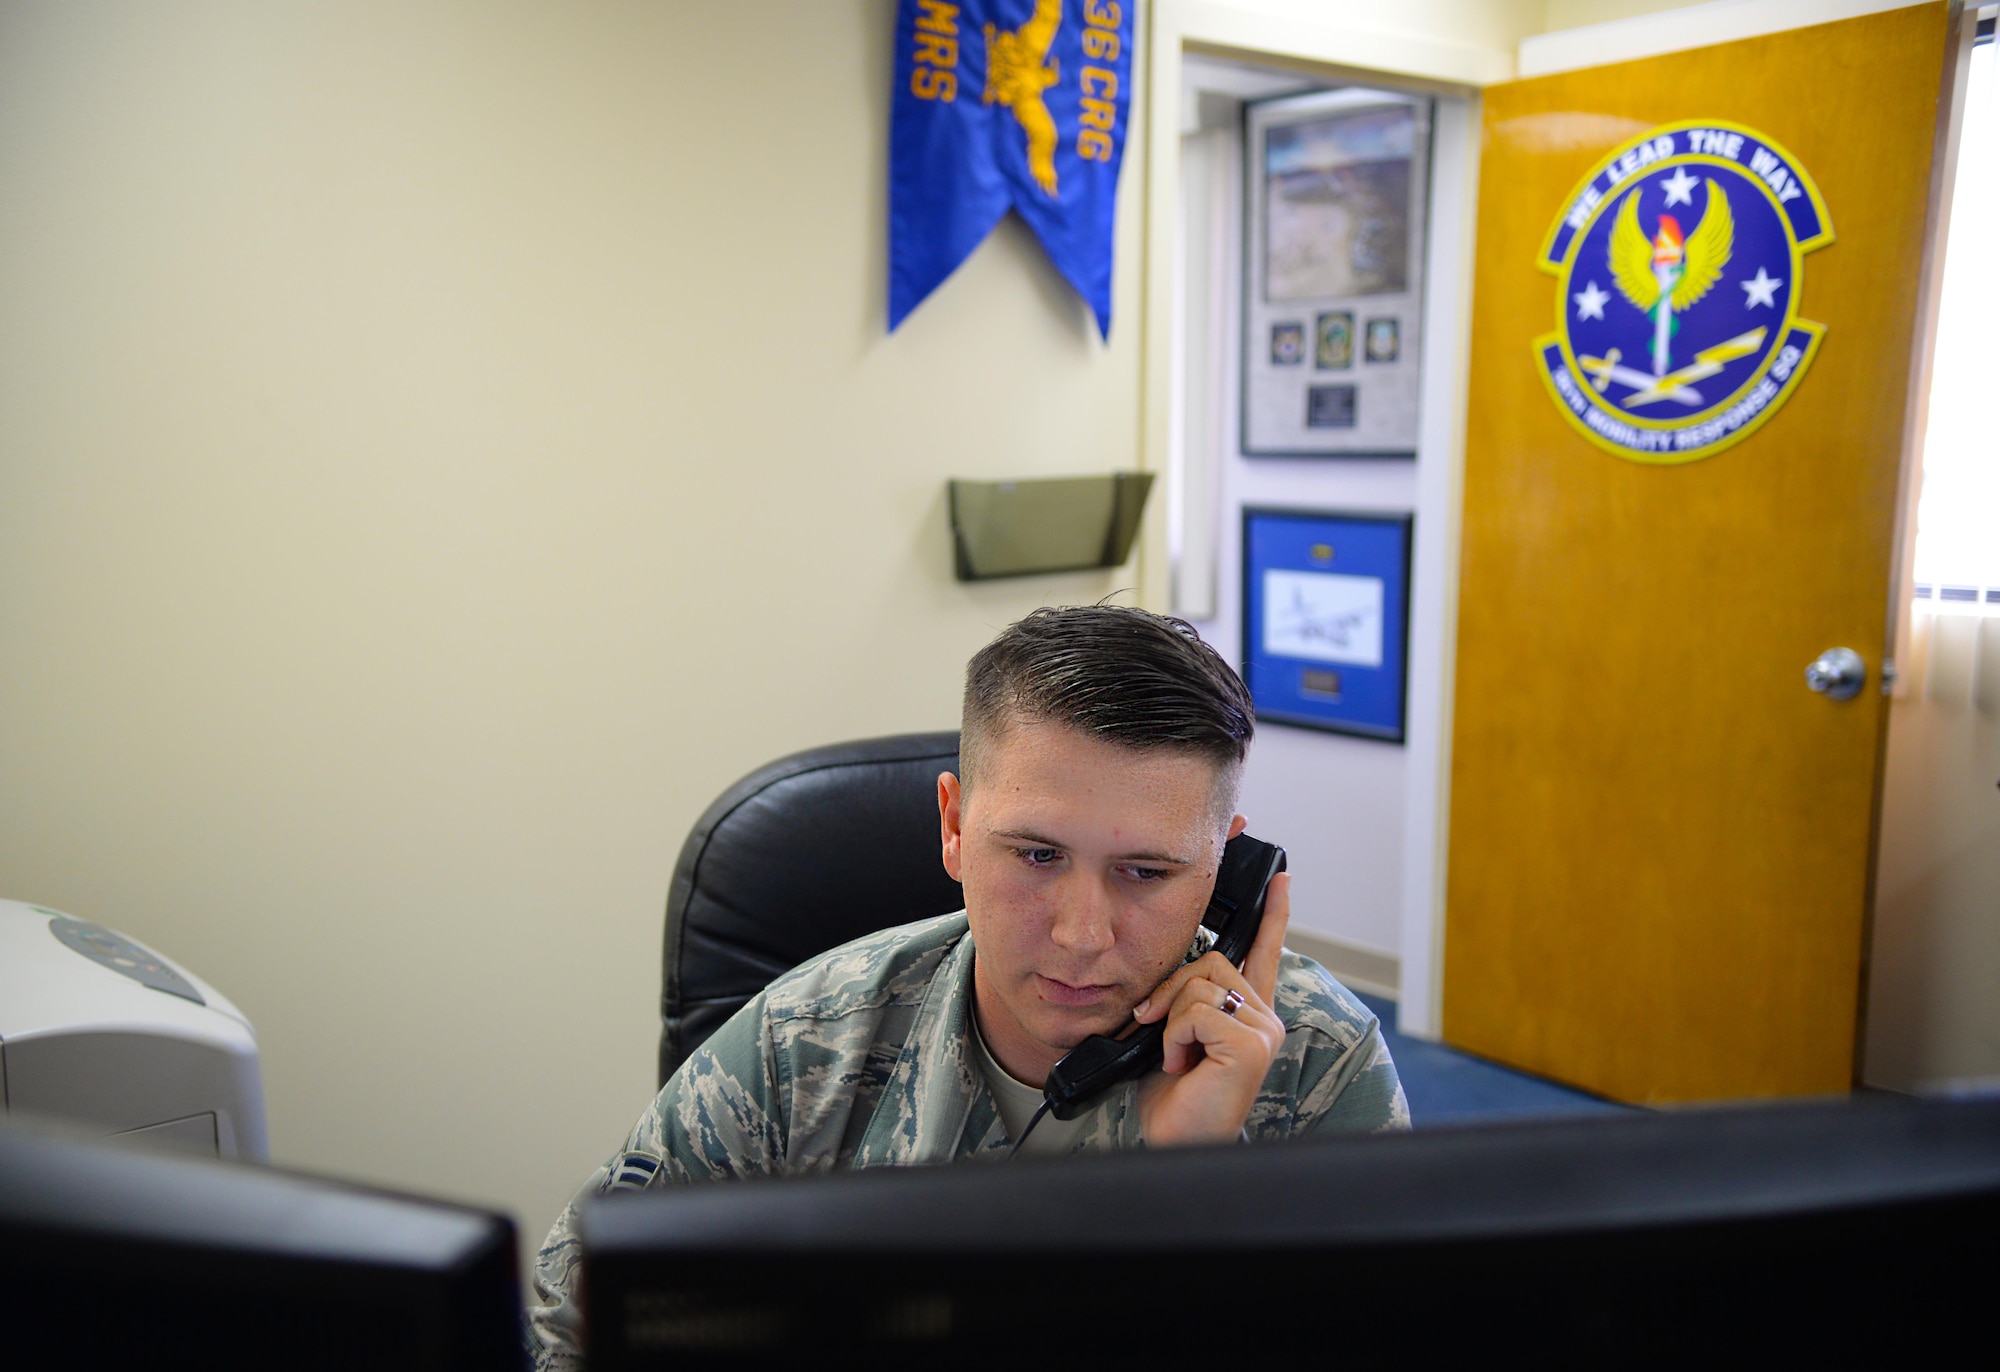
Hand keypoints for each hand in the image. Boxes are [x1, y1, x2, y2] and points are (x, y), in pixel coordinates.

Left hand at [1133, 873, 1290, 1146]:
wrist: (1174, 1140)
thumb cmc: (1174, 1096)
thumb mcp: (1177, 1034)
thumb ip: (1188, 1000)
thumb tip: (1174, 978)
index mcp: (1247, 1014)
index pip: (1263, 953)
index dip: (1273, 915)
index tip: (1281, 879)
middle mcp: (1263, 1018)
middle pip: (1210, 960)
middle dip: (1171, 989)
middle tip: (1153, 1023)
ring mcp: (1262, 1030)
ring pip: (1200, 984)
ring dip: (1171, 1019)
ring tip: (1178, 1056)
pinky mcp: (1251, 1045)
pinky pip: (1197, 1011)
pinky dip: (1176, 1036)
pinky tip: (1184, 1064)